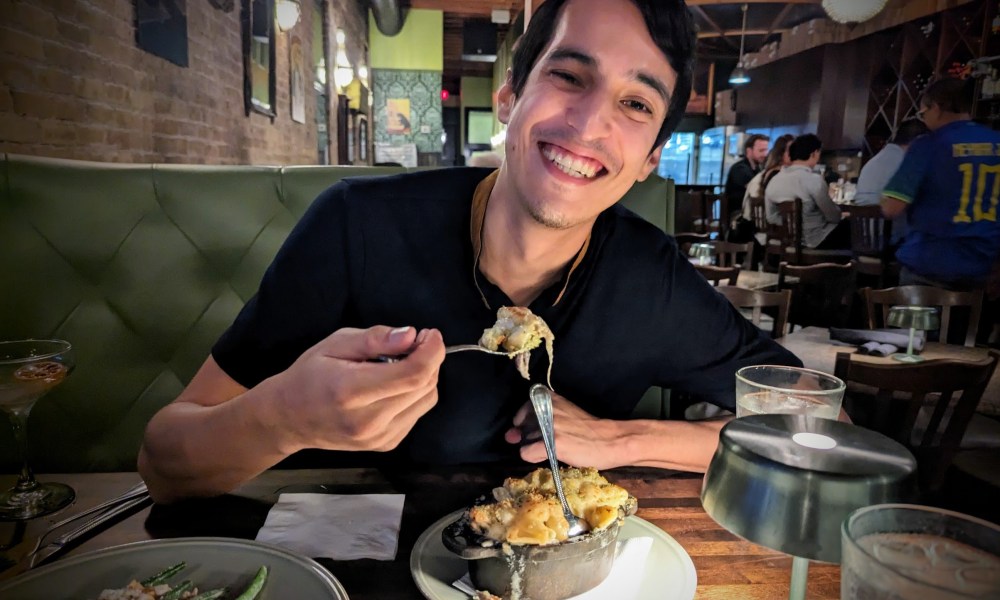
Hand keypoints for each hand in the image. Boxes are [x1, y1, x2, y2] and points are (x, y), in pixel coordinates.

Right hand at [273, 325, 444, 452]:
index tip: (429, 333)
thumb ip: (374, 339)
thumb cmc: (309, 376)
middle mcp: (369, 421)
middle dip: (429, 358)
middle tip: (414, 342)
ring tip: (402, 362)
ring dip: (424, 375)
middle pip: (423, 386)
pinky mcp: (386, 444)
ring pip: (426, 399)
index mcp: (352, 392)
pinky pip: (417, 412)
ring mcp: (379, 437)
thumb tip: (410, 336)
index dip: (431, 351)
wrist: (289, 419)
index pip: (412, 374)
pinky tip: (394, 384)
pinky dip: (415, 393)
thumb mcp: (335, 344)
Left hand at [504, 391, 625, 469]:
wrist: (610, 441)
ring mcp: (549, 425)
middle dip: (529, 437)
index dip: (526, 423)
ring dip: (535, 447)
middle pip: (521, 427)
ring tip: (554, 448)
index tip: (537, 429)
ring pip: (524, 440)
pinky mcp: (552, 443)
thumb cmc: (588, 429)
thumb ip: (537, 421)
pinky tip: (549, 456)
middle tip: (549, 441)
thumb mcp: (563, 415)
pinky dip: (533, 457)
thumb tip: (509, 435)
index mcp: (550, 398)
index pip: (523, 409)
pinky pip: (526, 452)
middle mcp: (547, 408)